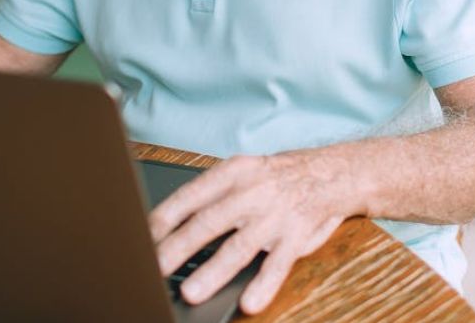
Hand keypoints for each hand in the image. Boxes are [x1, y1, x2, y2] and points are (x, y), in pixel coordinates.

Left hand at [148, 152, 353, 314]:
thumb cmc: (277, 177)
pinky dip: (264, 285)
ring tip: (191, 291)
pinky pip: (278, 264)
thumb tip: (171, 225)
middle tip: (154, 268)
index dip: (164, 217)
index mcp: (233, 173)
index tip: (141, 237)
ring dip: (213, 271)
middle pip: (208, 222)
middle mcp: (252, 192)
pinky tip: (249, 302)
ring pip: (239, 246)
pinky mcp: (297, 237)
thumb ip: (213, 196)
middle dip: (178, 247)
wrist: (333, 172)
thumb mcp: (243, 173)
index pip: (190, 195)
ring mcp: (275, 215)